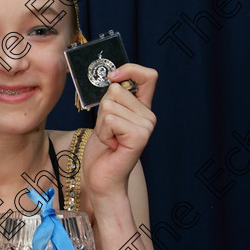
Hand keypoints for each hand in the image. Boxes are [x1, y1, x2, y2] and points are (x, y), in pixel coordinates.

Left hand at [83, 63, 157, 201]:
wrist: (103, 179)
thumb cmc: (102, 150)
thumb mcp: (106, 118)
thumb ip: (113, 99)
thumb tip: (110, 78)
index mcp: (142, 108)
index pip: (148, 76)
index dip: (130, 70)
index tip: (112, 77)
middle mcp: (148, 115)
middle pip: (116, 90)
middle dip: (102, 110)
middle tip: (108, 131)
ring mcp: (146, 125)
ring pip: (110, 104)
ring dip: (101, 124)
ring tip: (110, 139)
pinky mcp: (140, 135)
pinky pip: (110, 119)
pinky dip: (103, 132)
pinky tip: (111, 145)